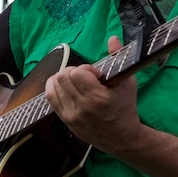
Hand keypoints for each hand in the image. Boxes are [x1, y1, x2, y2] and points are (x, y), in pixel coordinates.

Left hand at [45, 36, 140, 153]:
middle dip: (73, 72)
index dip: (86, 69)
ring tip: (76, 84)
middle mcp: (82, 107)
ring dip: (63, 80)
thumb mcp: (128, 82)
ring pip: (54, 86)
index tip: (97, 76)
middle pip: (62, 77)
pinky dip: (55, 88)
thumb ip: (118, 57)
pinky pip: (50, 98)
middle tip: (85, 79)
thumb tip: (112, 38)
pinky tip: (66, 89)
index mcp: (98, 97)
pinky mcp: (65, 120)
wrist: (122, 138)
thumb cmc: (126, 108)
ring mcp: (71, 115)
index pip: (77, 72)